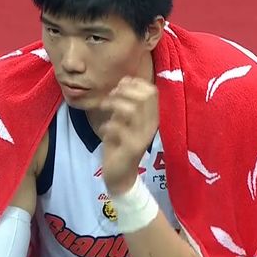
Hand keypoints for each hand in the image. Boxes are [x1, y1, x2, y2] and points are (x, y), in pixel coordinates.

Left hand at [97, 77, 158, 194]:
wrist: (120, 175)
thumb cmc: (121, 144)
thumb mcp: (124, 120)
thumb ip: (126, 103)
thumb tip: (124, 81)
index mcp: (152, 117)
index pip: (152, 91)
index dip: (135, 83)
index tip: (119, 87)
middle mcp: (151, 125)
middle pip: (144, 97)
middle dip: (123, 91)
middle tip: (110, 97)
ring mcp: (143, 137)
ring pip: (132, 109)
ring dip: (114, 104)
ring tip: (104, 108)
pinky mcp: (132, 148)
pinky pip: (119, 128)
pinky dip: (108, 124)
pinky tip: (104, 129)